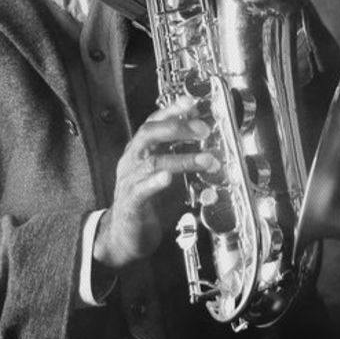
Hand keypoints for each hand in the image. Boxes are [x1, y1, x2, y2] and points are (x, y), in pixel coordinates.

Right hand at [94, 99, 223, 269]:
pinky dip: (155, 182)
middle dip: (177, 127)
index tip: (191, 102)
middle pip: (149, 133)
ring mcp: (129, 181)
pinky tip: (167, 178)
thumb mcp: (170, 177)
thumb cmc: (149, 203)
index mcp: (141, 151)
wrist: (125, 236)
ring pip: (152, 162)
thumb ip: (185, 162)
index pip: (153, 122)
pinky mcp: (130, 203)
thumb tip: (214, 151)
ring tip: (205, 160)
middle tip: (203, 130)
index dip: (171, 110)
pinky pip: (140, 189)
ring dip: (182, 159)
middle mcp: (132, 161)